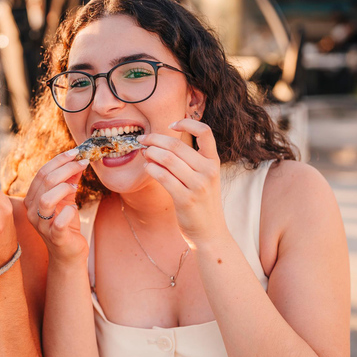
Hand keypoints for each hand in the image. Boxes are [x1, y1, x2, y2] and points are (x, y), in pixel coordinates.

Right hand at [23, 150, 89, 265]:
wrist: (68, 253)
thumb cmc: (66, 225)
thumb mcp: (67, 199)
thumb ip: (70, 180)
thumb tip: (78, 159)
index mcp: (32, 199)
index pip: (42, 173)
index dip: (59, 160)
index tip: (76, 153)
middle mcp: (33, 211)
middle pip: (46, 181)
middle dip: (67, 168)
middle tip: (83, 162)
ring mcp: (42, 225)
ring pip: (46, 199)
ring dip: (64, 188)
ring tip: (75, 187)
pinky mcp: (55, 237)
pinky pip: (60, 222)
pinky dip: (69, 212)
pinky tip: (75, 209)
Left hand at [137, 119, 227, 246]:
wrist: (210, 233)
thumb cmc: (202, 202)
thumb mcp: (204, 177)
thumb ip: (189, 161)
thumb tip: (157, 144)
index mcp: (214, 162)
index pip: (205, 132)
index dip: (186, 123)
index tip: (171, 125)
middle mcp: (208, 171)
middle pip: (176, 145)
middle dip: (155, 139)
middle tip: (143, 139)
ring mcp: (198, 186)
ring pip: (167, 159)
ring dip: (150, 153)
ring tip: (144, 154)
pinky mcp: (186, 199)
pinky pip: (163, 177)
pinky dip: (151, 169)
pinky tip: (147, 168)